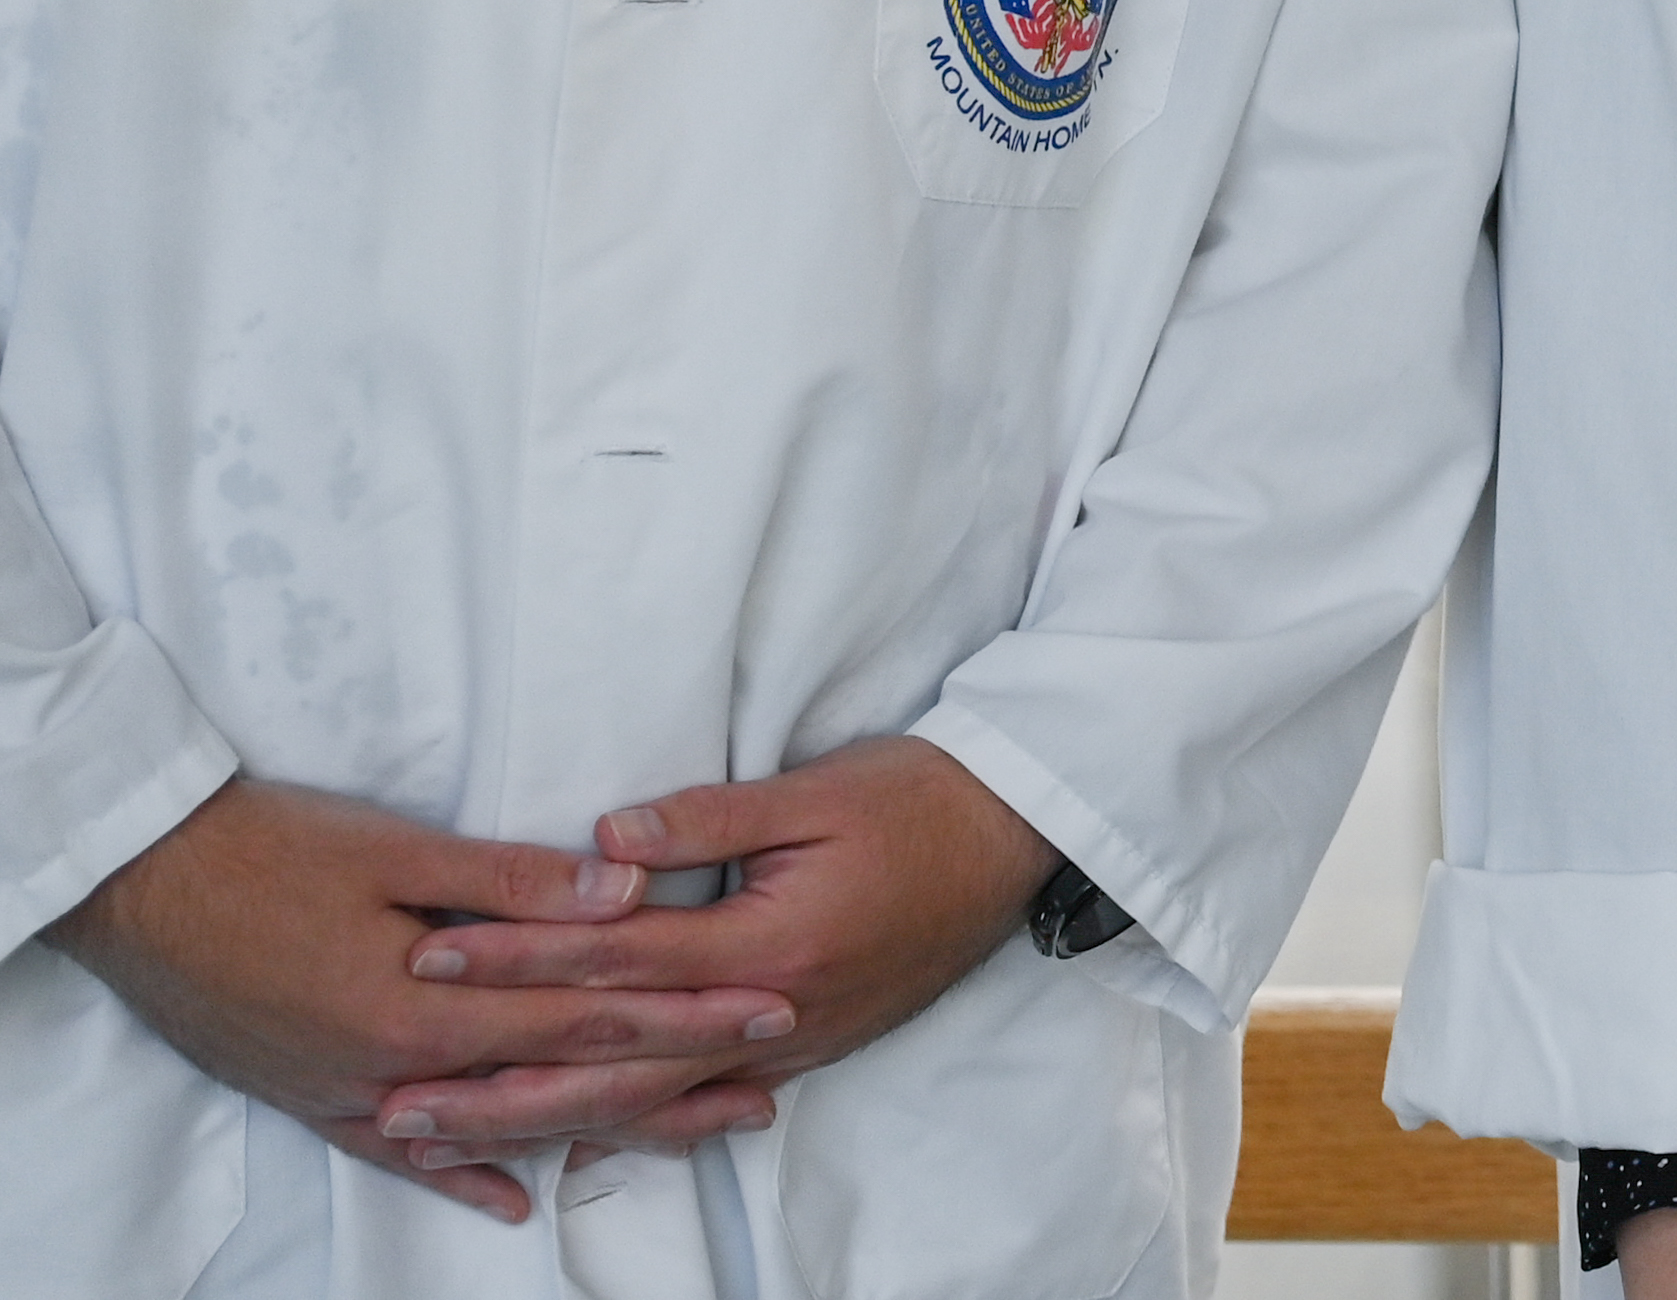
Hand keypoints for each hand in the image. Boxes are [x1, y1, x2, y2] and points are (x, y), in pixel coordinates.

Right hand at [48, 775, 801, 1225]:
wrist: (144, 887)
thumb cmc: (272, 850)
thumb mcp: (397, 850)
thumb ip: (514, 882)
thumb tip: (627, 891)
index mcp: (432, 1005)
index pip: (592, 1015)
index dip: (689, 1012)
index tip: (772, 1005)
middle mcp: (401, 1069)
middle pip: (562, 1081)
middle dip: (672, 1078)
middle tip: (765, 1081)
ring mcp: (355, 1093)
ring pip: (499, 1126)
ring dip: (595, 1128)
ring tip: (688, 1131)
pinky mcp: (315, 1096)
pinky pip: (403, 1152)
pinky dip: (462, 1173)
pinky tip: (513, 1195)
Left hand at [361, 735, 1058, 1176]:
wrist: (1021, 835)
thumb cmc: (922, 797)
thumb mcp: (818, 788)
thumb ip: (707, 820)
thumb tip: (602, 844)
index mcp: (769, 942)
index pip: (614, 957)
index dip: (516, 956)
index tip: (428, 952)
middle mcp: (773, 1011)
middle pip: (612, 1062)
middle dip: (497, 1084)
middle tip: (396, 1101)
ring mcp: (791, 1041)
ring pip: (649, 1101)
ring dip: (544, 1121)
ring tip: (453, 1137)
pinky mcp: (805, 1046)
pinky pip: (701, 1103)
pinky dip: (629, 1129)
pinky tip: (574, 1145)